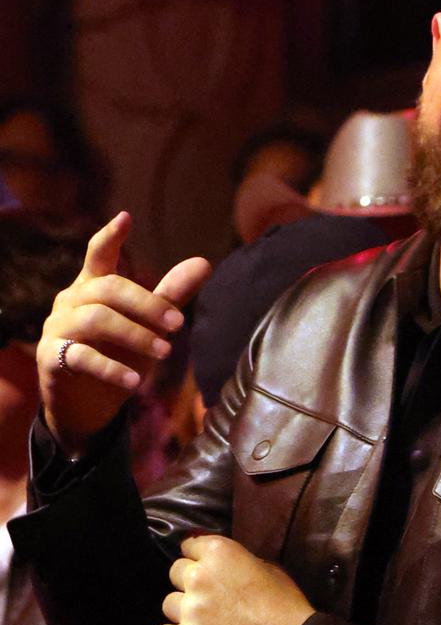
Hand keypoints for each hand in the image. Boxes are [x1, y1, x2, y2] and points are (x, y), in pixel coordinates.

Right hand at [38, 214, 210, 457]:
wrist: (85, 406)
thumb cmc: (117, 356)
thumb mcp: (147, 326)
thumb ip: (170, 296)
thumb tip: (204, 262)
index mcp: (92, 287)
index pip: (98, 254)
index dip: (110, 237)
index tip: (126, 218)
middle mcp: (71, 301)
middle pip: (108, 288)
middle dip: (147, 305)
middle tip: (179, 326)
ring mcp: (58, 329)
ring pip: (96, 319)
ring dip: (135, 334)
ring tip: (165, 353)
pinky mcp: (52, 359)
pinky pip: (81, 358)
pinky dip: (111, 369)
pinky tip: (135, 382)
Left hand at [156, 534, 312, 624]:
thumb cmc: (286, 607)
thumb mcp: (269, 569)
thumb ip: (239, 562)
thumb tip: (225, 566)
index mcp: (219, 552)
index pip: (188, 545)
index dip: (198, 559)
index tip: (208, 571)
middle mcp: (198, 576)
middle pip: (175, 573)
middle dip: (189, 585)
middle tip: (210, 600)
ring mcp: (189, 610)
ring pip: (168, 605)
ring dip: (183, 613)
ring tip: (205, 624)